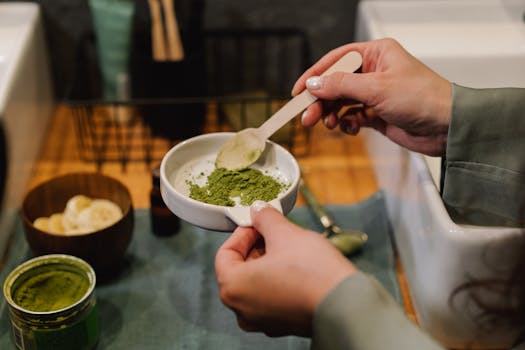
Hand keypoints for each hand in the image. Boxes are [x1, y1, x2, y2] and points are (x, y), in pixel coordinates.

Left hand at [215, 201, 356, 336]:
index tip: (259, 223)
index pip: (225, 253)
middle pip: (239, 268)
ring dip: (268, 262)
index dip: (243, 233)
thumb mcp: (286, 234)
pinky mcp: (281, 324)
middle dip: (257, 246)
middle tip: (275, 231)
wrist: (347, 304)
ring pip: (256, 283)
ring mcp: (261, 320)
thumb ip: (265, 219)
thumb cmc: (313, 272)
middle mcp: (241, 309)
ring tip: (289, 247)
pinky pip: (271, 296)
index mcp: (232, 287)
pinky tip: (297, 267)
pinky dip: (278, 279)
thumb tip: (258, 210)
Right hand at [292, 38, 451, 155]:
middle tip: (308, 117)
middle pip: (335, 84)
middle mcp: (374, 72)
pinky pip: (352, 116)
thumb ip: (341, 85)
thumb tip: (314, 83)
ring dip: (333, 114)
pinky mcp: (377, 113)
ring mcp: (375, 94)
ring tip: (331, 125)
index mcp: (376, 54)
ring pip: (342, 102)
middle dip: (321, 101)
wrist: (447, 127)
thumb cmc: (422, 98)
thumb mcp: (376, 88)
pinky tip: (351, 128)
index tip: (297, 91)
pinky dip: (348, 123)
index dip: (314, 75)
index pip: (336, 60)